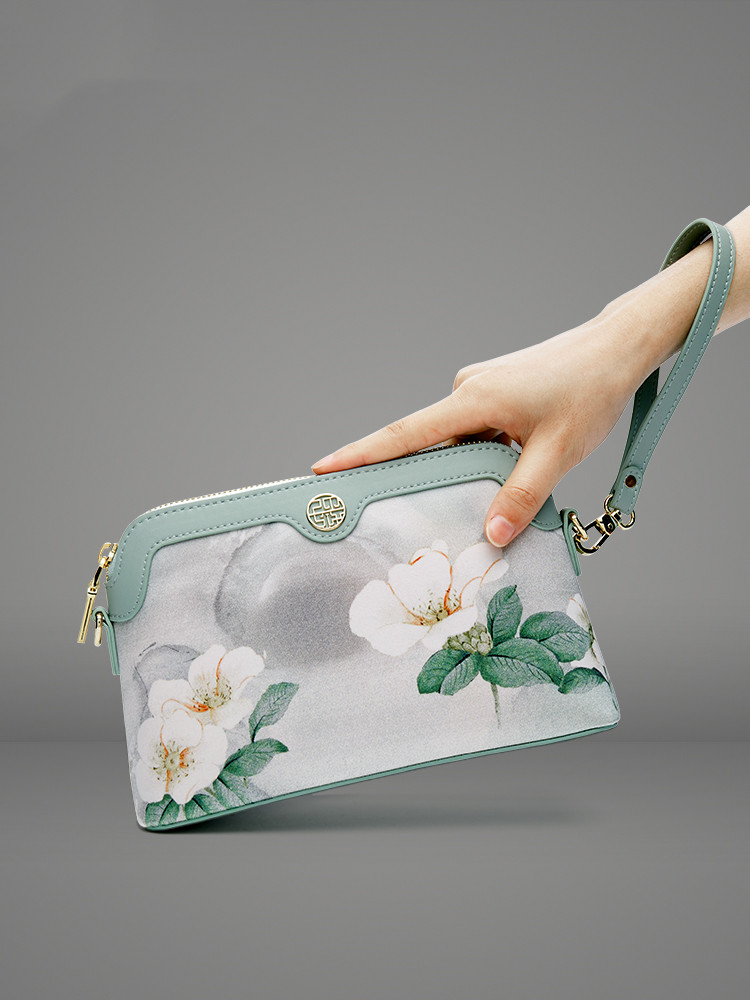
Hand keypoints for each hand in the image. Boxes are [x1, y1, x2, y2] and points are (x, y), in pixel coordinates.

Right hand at [312, 313, 649, 547]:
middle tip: (389, 509)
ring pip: (457, 442)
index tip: (322, 470)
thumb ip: (524, 494)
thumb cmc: (591, 390)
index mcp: (473, 399)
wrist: (618, 348)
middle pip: (427, 444)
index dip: (360, 454)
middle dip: (413, 476)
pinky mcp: (496, 393)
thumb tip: (494, 534)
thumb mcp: (560, 451)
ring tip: (482, 498)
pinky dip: (480, 456)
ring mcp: (481, 390)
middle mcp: (468, 390)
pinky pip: (475, 433)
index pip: (405, 435)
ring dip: (463, 470)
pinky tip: (505, 473)